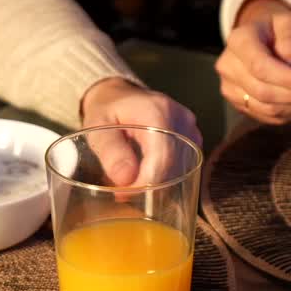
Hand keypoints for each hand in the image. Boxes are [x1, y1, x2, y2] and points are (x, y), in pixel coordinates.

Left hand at [79, 77, 201, 185]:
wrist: (120, 96)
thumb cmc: (107, 111)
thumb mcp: (97, 127)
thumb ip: (110, 152)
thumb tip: (127, 180)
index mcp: (157, 112)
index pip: (163, 157)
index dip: (146, 182)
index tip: (124, 194)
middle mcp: (181, 118)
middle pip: (175, 166)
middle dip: (151, 187)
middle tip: (124, 193)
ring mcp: (190, 128)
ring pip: (183, 169)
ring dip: (159, 184)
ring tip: (132, 185)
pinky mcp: (193, 138)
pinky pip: (185, 166)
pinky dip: (167, 177)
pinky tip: (147, 177)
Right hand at [217, 0, 290, 124]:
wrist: (264, 38)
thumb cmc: (278, 29)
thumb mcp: (290, 23)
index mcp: (239, 41)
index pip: (261, 67)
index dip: (289, 81)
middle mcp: (228, 66)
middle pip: (264, 92)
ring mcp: (231, 88)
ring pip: (267, 109)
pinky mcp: (240, 104)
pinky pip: (269, 117)